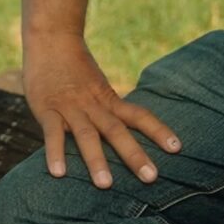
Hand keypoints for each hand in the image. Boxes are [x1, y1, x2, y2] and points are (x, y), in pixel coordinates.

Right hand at [22, 33, 180, 188]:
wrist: (51, 37)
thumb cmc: (73, 66)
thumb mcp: (97, 86)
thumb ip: (106, 108)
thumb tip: (122, 133)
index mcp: (108, 100)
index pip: (138, 115)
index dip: (158, 131)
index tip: (177, 148)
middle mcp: (93, 105)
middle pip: (117, 131)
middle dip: (134, 156)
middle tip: (152, 178)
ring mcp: (70, 107)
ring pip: (86, 135)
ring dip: (96, 160)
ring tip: (106, 185)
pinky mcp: (47, 109)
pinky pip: (52, 134)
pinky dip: (55, 153)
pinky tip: (58, 174)